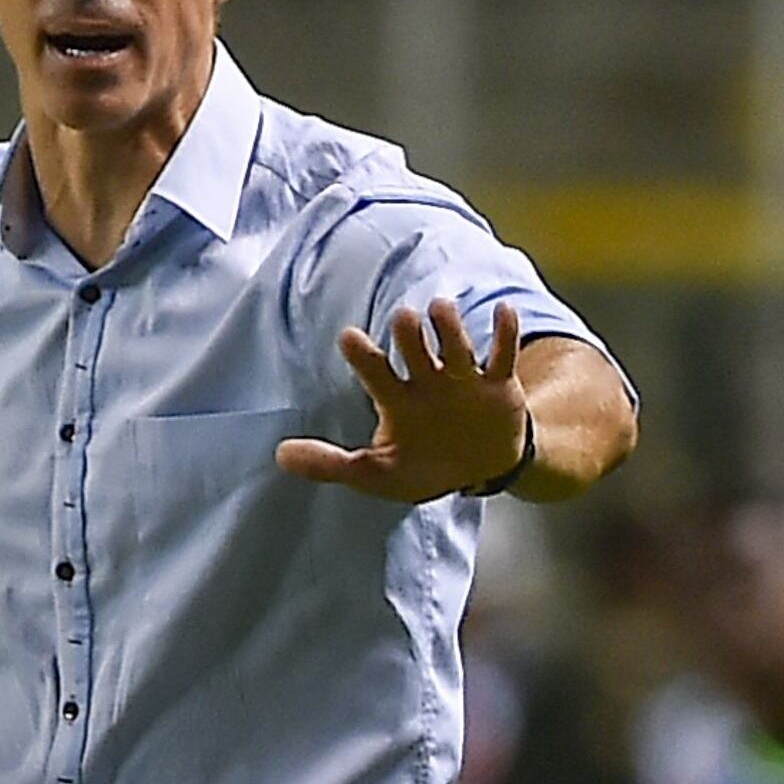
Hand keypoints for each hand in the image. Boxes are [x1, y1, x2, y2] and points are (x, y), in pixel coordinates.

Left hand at [276, 299, 528, 502]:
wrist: (480, 470)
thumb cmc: (423, 465)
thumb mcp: (377, 474)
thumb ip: (330, 465)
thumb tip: (279, 456)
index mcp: (395, 398)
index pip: (375, 371)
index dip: (363, 355)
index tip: (349, 337)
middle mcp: (426, 381)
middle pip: (415, 349)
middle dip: (408, 334)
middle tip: (401, 318)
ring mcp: (463, 380)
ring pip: (456, 346)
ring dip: (450, 327)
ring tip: (440, 309)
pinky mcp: (499, 385)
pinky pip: (502, 354)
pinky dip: (504, 333)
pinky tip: (503, 311)